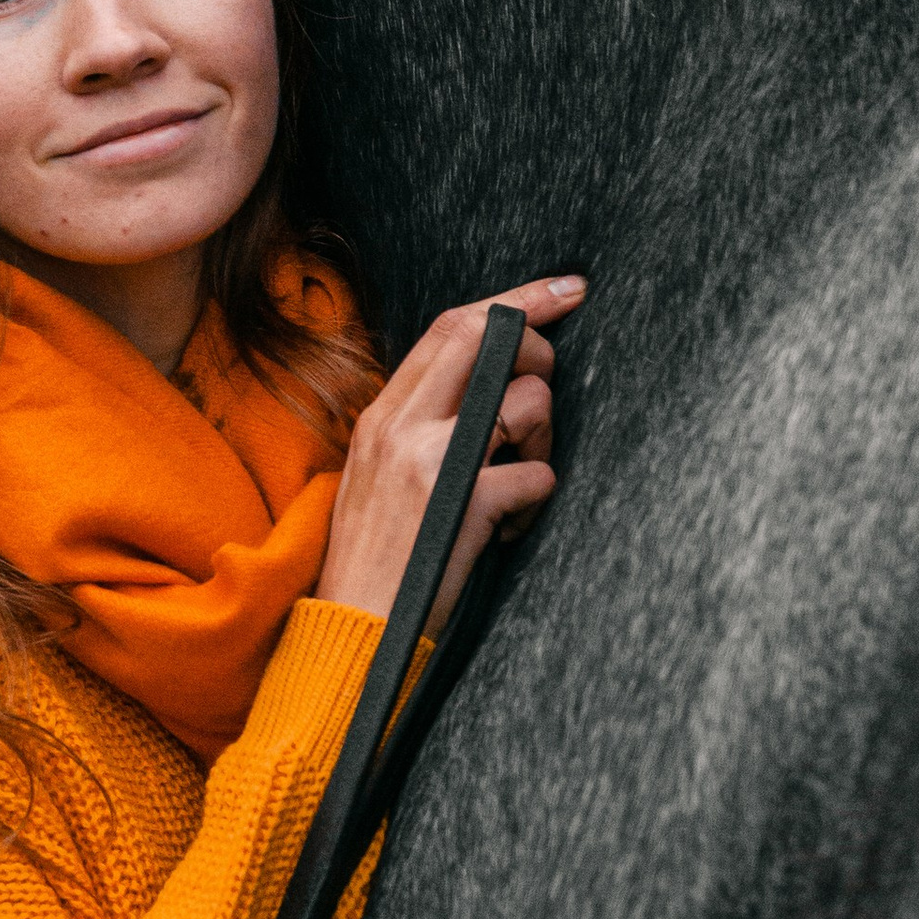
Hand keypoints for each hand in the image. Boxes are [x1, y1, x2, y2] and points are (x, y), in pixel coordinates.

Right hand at [314, 276, 583, 638]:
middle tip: (543, 393)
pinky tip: (509, 529)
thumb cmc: (374, 555)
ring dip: (544, 439)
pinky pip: (537, 476)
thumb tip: (486, 386)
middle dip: (539, 351)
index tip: (563, 290)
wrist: (355, 628)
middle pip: (490, 340)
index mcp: (384, 414)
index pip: (451, 327)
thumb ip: (419, 424)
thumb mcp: (377, 472)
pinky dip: (538, 500)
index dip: (514, 300)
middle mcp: (404, 426)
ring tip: (522, 476)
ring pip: (527, 404)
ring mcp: (434, 462)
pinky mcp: (465, 505)